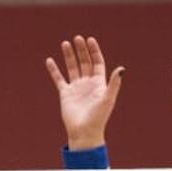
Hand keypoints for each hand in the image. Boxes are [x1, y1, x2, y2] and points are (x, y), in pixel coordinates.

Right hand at [46, 35, 123, 150]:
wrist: (84, 132)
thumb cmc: (98, 117)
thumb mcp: (108, 98)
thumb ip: (114, 83)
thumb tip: (121, 68)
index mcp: (99, 83)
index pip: (97, 62)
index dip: (94, 51)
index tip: (90, 40)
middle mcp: (88, 83)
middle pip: (84, 62)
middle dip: (81, 50)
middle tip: (77, 38)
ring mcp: (76, 88)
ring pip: (72, 68)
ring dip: (69, 56)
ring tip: (65, 43)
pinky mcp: (65, 94)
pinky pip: (59, 79)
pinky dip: (54, 70)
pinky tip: (50, 60)